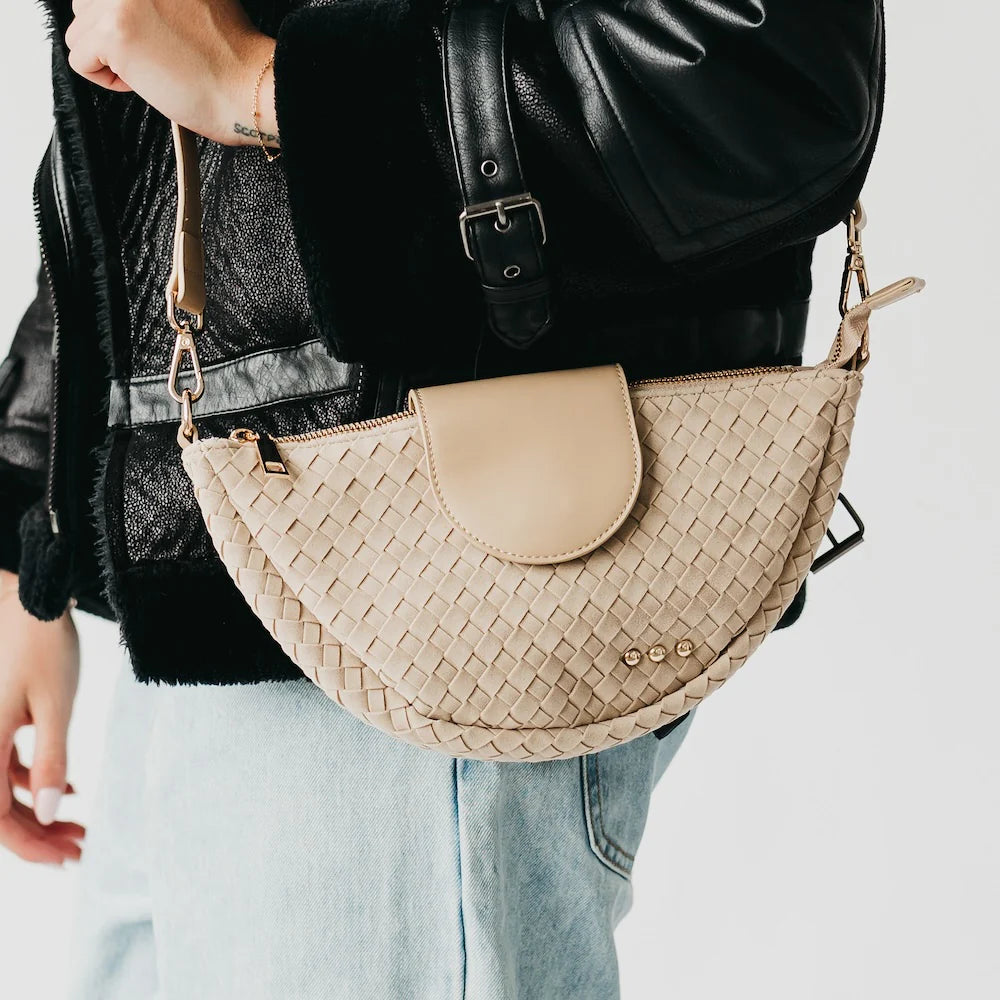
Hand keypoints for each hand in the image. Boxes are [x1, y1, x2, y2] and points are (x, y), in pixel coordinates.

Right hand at [0, 571, 84, 865]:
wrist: (28, 601)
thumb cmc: (42, 645)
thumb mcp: (55, 705)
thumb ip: (51, 759)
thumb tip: (46, 814)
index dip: (30, 846)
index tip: (67, 858)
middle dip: (38, 836)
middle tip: (81, 847)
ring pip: (2, 793)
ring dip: (38, 812)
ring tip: (80, 827)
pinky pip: (5, 768)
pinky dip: (34, 783)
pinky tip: (67, 790)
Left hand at [64, 0, 278, 148]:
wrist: (249, 89)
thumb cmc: (232, 59)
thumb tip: (138, 11)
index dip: (131, 19)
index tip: (156, 36)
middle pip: (88, 4)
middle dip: (113, 36)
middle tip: (157, 54)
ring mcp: (121, 0)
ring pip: (81, 32)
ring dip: (110, 58)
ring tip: (152, 67)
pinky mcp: (114, 33)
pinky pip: (81, 60)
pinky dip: (108, 81)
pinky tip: (144, 81)